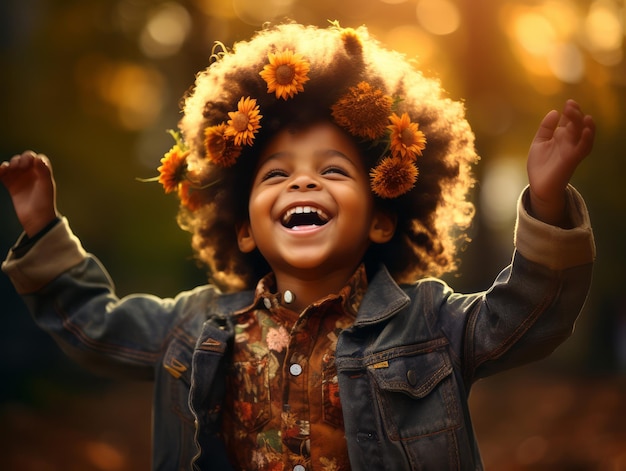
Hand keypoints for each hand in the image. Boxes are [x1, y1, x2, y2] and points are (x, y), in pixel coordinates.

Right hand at [0, 151, 57, 236]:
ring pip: (12, 165)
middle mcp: (32, 174)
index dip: (30, 157)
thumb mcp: (47, 185)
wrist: (36, 218)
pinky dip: (0, 170)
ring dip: (10, 164)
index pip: (35, 158)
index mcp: (42, 172)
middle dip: (19, 160)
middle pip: (22, 159)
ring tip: (8, 169)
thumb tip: (38, 158)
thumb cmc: (45, 201)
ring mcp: (21, 179)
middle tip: (18, 167)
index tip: (27, 164)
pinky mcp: (11, 185)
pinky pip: (3, 174)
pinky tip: (0, 171)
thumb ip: (44, 171)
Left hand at [527, 100, 594, 225]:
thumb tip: (554, 112)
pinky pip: (583, 148)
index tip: (568, 103)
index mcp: (562, 136)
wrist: (538, 185)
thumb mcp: (540, 142)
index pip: (570, 121)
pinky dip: (586, 139)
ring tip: (580, 114)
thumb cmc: (540, 164)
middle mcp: (569, 142)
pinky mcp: (572, 160)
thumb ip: (546, 128)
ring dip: (583, 124)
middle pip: (577, 125)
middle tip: (571, 105)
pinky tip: (585, 130)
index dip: (570, 112)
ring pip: (583, 134)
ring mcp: (572, 150)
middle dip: (575, 114)